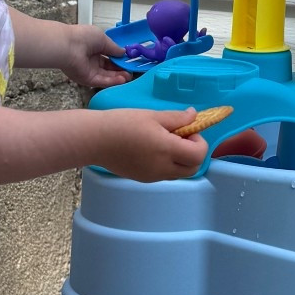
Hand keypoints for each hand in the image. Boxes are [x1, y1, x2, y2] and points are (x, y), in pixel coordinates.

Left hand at [59, 23, 131, 90]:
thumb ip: (114, 48)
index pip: (109, 55)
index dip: (119, 59)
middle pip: (109, 68)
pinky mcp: (87, 79)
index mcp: (94, 48)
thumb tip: (123, 52)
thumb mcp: (103, 39)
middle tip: (131, 71)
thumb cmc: (84, 37)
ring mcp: (89, 70)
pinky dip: (112, 81)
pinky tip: (122, 79)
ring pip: (107, 76)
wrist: (68, 46)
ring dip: (118, 76)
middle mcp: (92, 60)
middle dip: (120, 69)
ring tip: (129, 76)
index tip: (129, 61)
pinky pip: (102, 81)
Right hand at [93, 109, 208, 181]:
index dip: (199, 142)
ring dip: (182, 160)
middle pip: (193, 168)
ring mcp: (153, 176)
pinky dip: (168, 164)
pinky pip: (165, 175)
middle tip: (181, 137)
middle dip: (194, 153)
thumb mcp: (152, 116)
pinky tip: (154, 150)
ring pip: (179, 173)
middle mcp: (162, 168)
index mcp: (166, 150)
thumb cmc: (122, 123)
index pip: (198, 155)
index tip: (188, 130)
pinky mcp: (143, 179)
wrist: (94, 140)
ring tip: (166, 142)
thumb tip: (194, 116)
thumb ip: (177, 118)